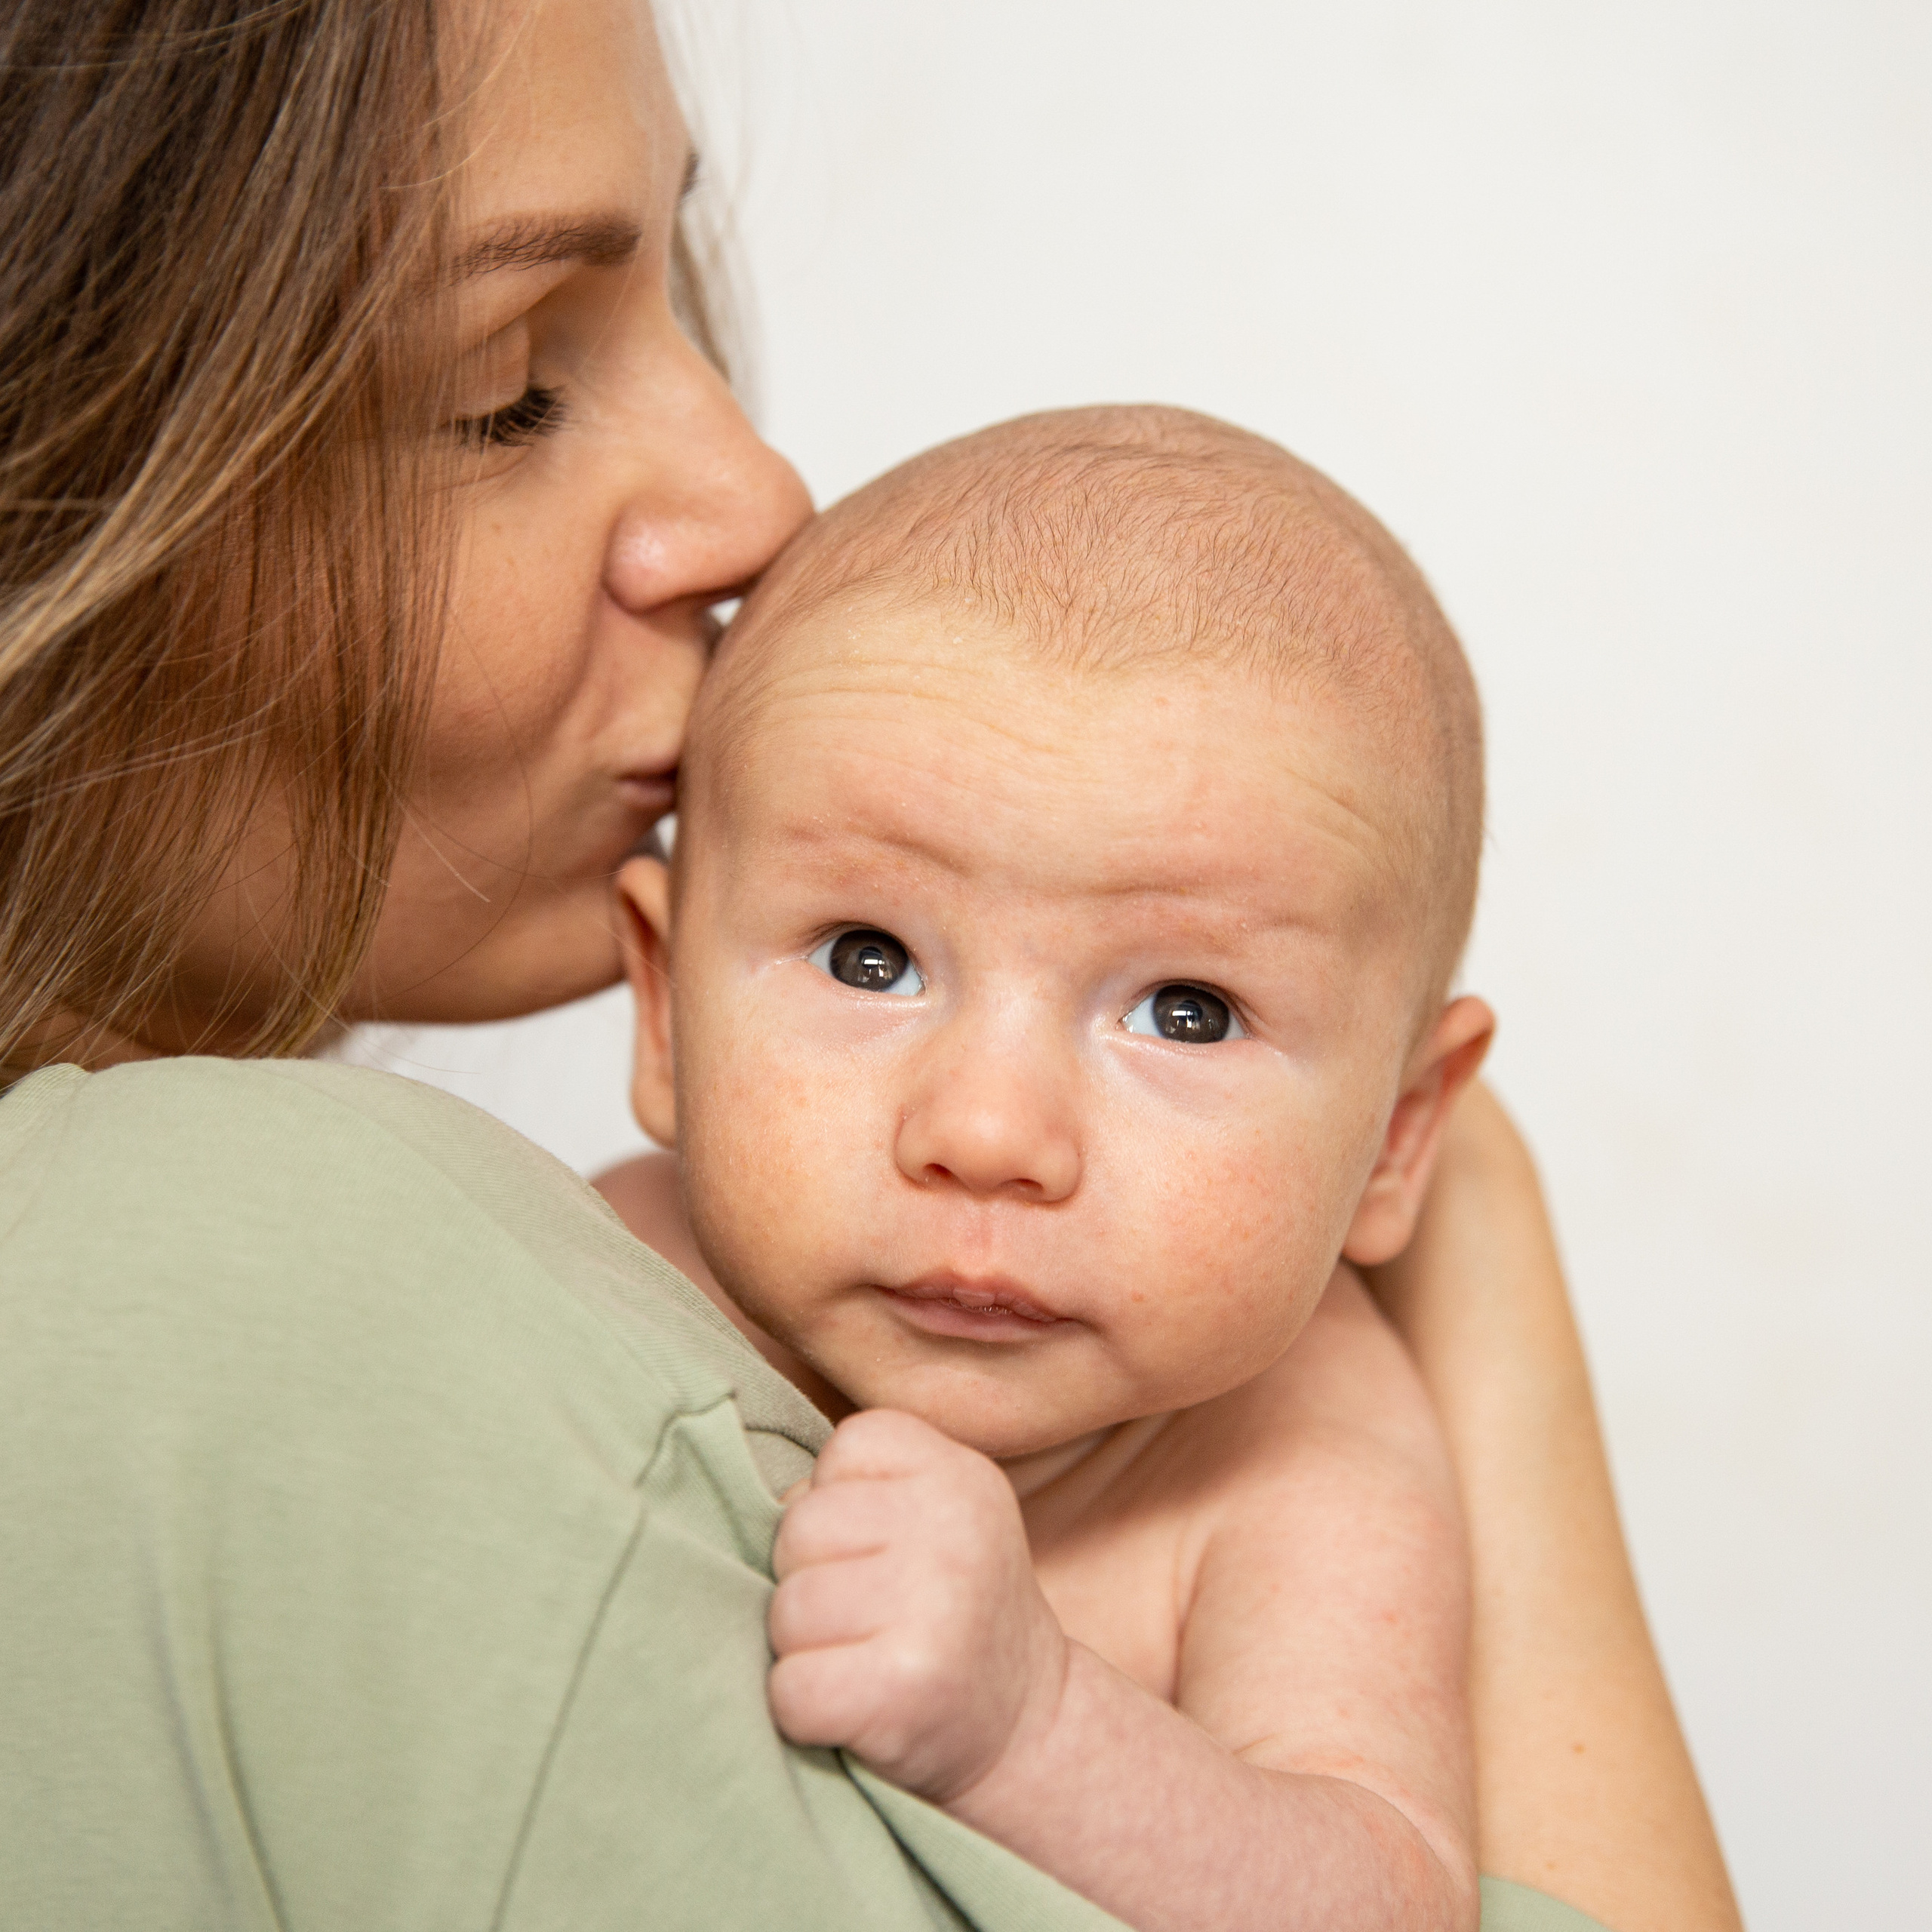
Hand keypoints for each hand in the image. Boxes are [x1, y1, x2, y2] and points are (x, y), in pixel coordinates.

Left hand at [767, 1408, 1068, 1803]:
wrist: (1027, 1731)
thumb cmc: (949, 1613)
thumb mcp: (935, 1519)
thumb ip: (859, 1489)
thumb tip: (747, 1510)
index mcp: (959, 1474)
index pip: (841, 1450)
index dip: (840, 1507)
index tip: (886, 1553)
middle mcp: (953, 1529)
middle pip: (799, 1528)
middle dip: (811, 1578)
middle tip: (870, 1618)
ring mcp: (932, 1609)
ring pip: (786, 1609)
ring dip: (805, 1648)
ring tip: (864, 1660)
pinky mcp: (901, 1690)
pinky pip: (790, 1688)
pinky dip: (804, 1711)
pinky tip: (855, 1710)